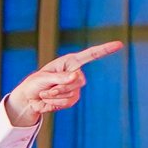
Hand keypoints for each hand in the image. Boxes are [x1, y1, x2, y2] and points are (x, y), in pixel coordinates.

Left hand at [5, 41, 123, 126]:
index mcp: (69, 62)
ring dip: (55, 96)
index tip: (119, 44)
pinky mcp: (72, 99)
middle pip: (78, 81)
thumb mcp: (43, 77)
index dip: (105, 50)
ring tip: (46, 93)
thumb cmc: (34, 83)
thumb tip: (77, 76)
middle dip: (60, 87)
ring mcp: (75, 87)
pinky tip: (49, 100)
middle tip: (47, 89)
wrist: (29, 99)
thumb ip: (59, 77)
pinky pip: (68, 102)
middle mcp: (75, 73)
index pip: (90, 55)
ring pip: (72, 93)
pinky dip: (56, 103)